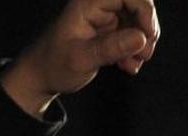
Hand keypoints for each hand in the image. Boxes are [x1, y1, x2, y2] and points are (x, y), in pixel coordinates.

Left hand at [0, 0, 160, 114]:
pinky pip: (131, 34)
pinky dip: (134, 50)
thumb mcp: (81, 59)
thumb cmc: (53, 66)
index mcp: (87, 3)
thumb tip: (141, 38)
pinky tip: (129, 66)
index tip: (147, 36)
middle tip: (145, 54)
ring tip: (134, 64)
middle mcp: (97, 6)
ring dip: (141, 43)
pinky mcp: (108, 30)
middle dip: (146, 30)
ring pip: (137, 21)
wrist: (40, 77)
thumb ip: (110, 48)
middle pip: (137, 5)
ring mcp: (104, 17)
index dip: (144, 11)